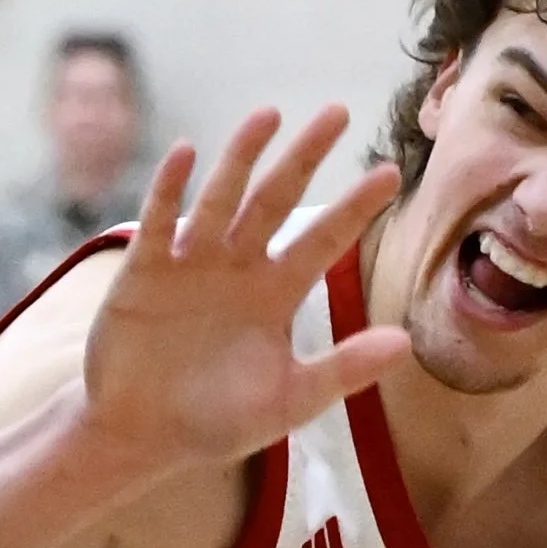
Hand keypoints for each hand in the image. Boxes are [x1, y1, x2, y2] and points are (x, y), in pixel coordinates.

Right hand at [81, 110, 408, 475]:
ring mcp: (190, 264)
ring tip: (268, 115)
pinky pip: (158, 221)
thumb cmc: (215, 421)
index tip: (390, 171)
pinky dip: (169, 188)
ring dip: (242, 156)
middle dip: (305, 157)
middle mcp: (238, 267)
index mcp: (275, 294)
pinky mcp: (143, 271)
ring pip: (221, 199)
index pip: (323, 240)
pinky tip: (185, 154)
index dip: (355, 208)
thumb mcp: (288, 401)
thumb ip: (344, 370)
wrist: (140, 435)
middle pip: (276, 200)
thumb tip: (406, 342)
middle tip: (338, 112)